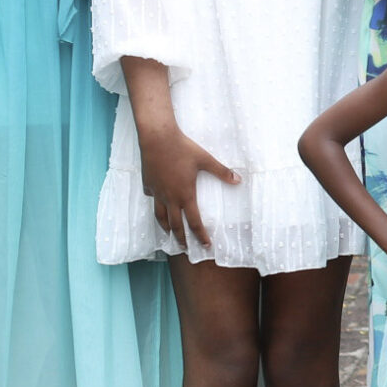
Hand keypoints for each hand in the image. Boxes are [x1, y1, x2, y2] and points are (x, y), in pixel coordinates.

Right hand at [137, 121, 237, 256]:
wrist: (157, 138)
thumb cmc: (183, 148)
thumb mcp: (205, 159)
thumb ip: (221, 171)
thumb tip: (238, 180)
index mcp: (185, 195)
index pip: (194, 222)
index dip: (200, 235)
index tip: (206, 245)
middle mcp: (170, 198)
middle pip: (175, 225)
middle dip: (181, 239)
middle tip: (185, 248)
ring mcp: (157, 192)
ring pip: (160, 215)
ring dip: (165, 227)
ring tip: (168, 233)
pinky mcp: (148, 184)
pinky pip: (151, 197)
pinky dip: (155, 202)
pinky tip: (157, 201)